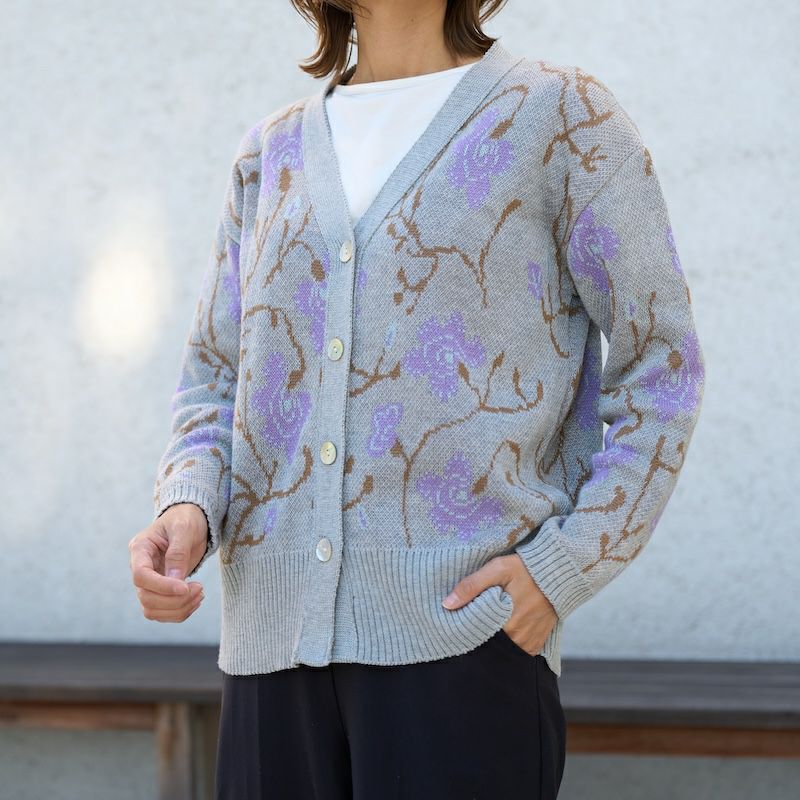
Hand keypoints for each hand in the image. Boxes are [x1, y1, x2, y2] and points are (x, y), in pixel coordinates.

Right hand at [128, 503, 207, 621]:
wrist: (191, 521)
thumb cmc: (186, 519)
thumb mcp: (184, 529)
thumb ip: (178, 553)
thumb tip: (175, 581)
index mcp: (140, 548)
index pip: (140, 576)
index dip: (161, 586)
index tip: (185, 587)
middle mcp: (140, 567)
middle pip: (146, 597)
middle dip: (174, 600)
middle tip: (200, 588)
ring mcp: (149, 581)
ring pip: (152, 610)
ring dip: (178, 609)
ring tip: (200, 594)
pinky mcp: (160, 591)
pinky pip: (163, 612)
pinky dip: (180, 611)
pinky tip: (196, 599)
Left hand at [441, 554, 558, 655]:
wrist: (559, 572)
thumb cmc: (525, 568)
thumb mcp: (497, 569)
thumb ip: (471, 586)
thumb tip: (447, 605)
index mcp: (505, 621)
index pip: (475, 635)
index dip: (465, 630)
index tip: (457, 623)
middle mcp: (517, 637)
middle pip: (488, 644)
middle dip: (478, 636)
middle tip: (472, 622)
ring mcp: (528, 642)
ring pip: (502, 650)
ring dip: (493, 641)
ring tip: (488, 625)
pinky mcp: (537, 643)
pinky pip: (517, 652)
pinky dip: (508, 644)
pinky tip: (503, 630)